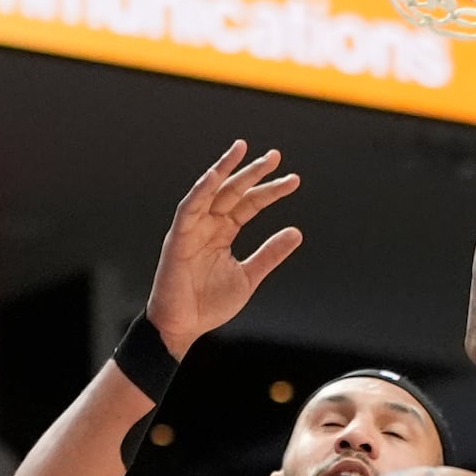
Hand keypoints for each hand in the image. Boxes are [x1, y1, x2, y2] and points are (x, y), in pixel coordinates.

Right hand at [145, 141, 303, 356]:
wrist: (183, 326)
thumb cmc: (209, 303)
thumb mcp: (248, 276)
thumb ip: (270, 254)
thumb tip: (297, 231)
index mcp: (223, 232)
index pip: (250, 204)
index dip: (270, 191)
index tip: (294, 180)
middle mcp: (208, 225)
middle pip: (233, 191)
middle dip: (253, 172)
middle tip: (276, 155)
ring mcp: (192, 229)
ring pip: (209, 191)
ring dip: (224, 169)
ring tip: (242, 149)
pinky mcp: (178, 238)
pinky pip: (189, 209)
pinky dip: (201, 191)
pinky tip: (215, 175)